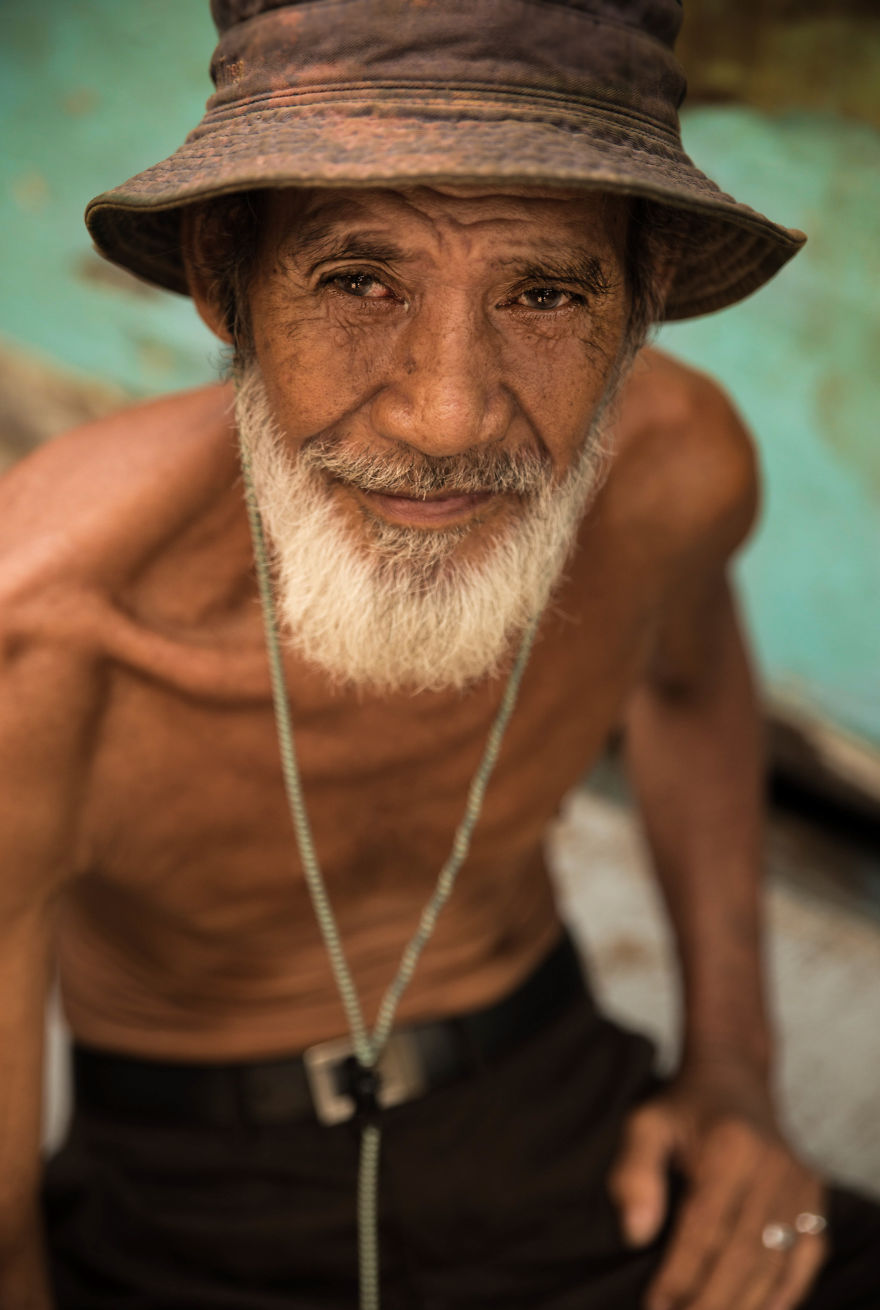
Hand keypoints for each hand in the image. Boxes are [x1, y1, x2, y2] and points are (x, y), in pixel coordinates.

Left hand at [608, 1056, 828, 1309]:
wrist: (734, 1078)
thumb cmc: (683, 1107)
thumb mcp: (646, 1123)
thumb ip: (634, 1172)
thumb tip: (635, 1233)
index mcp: (730, 1149)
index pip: (704, 1228)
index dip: (680, 1274)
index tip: (656, 1306)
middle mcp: (773, 1167)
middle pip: (743, 1254)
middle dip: (711, 1300)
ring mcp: (800, 1182)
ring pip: (775, 1261)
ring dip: (745, 1303)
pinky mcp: (813, 1195)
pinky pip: (807, 1254)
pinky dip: (787, 1290)